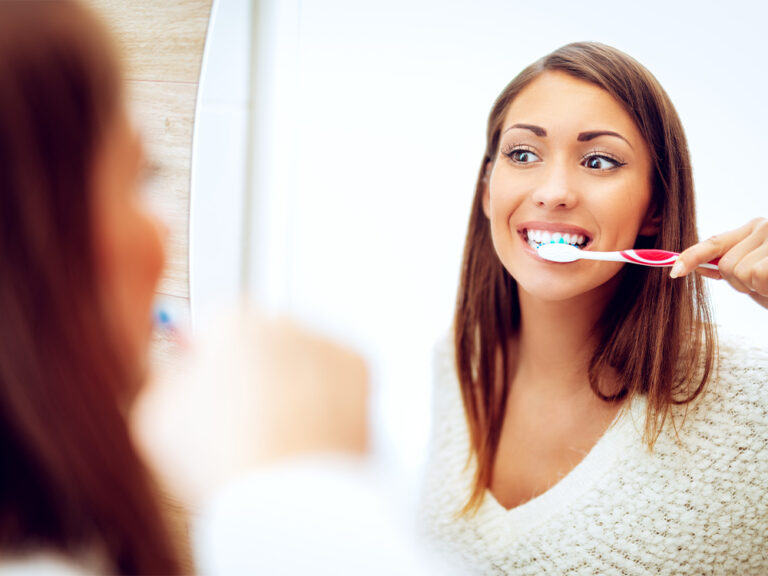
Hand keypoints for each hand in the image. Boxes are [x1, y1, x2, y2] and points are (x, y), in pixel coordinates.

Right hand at [132, 307, 368, 506]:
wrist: (291, 496)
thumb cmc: (225, 460)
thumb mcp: (157, 418)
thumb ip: (167, 382)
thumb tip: (182, 375)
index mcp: (231, 323)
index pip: (216, 325)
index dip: (210, 360)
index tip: (211, 386)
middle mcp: (284, 322)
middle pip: (263, 338)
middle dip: (255, 368)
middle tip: (245, 418)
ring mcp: (326, 343)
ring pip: (302, 356)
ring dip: (292, 382)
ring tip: (278, 433)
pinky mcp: (361, 368)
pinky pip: (335, 376)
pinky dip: (327, 397)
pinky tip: (307, 430)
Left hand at [671, 217, 767, 308]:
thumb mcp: (755, 273)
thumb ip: (730, 267)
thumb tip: (699, 268)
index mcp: (753, 229)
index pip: (713, 243)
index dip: (692, 257)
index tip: (674, 272)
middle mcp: (763, 227)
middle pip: (726, 265)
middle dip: (741, 283)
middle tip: (764, 284)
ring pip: (740, 272)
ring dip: (757, 287)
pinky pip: (757, 275)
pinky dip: (765, 287)